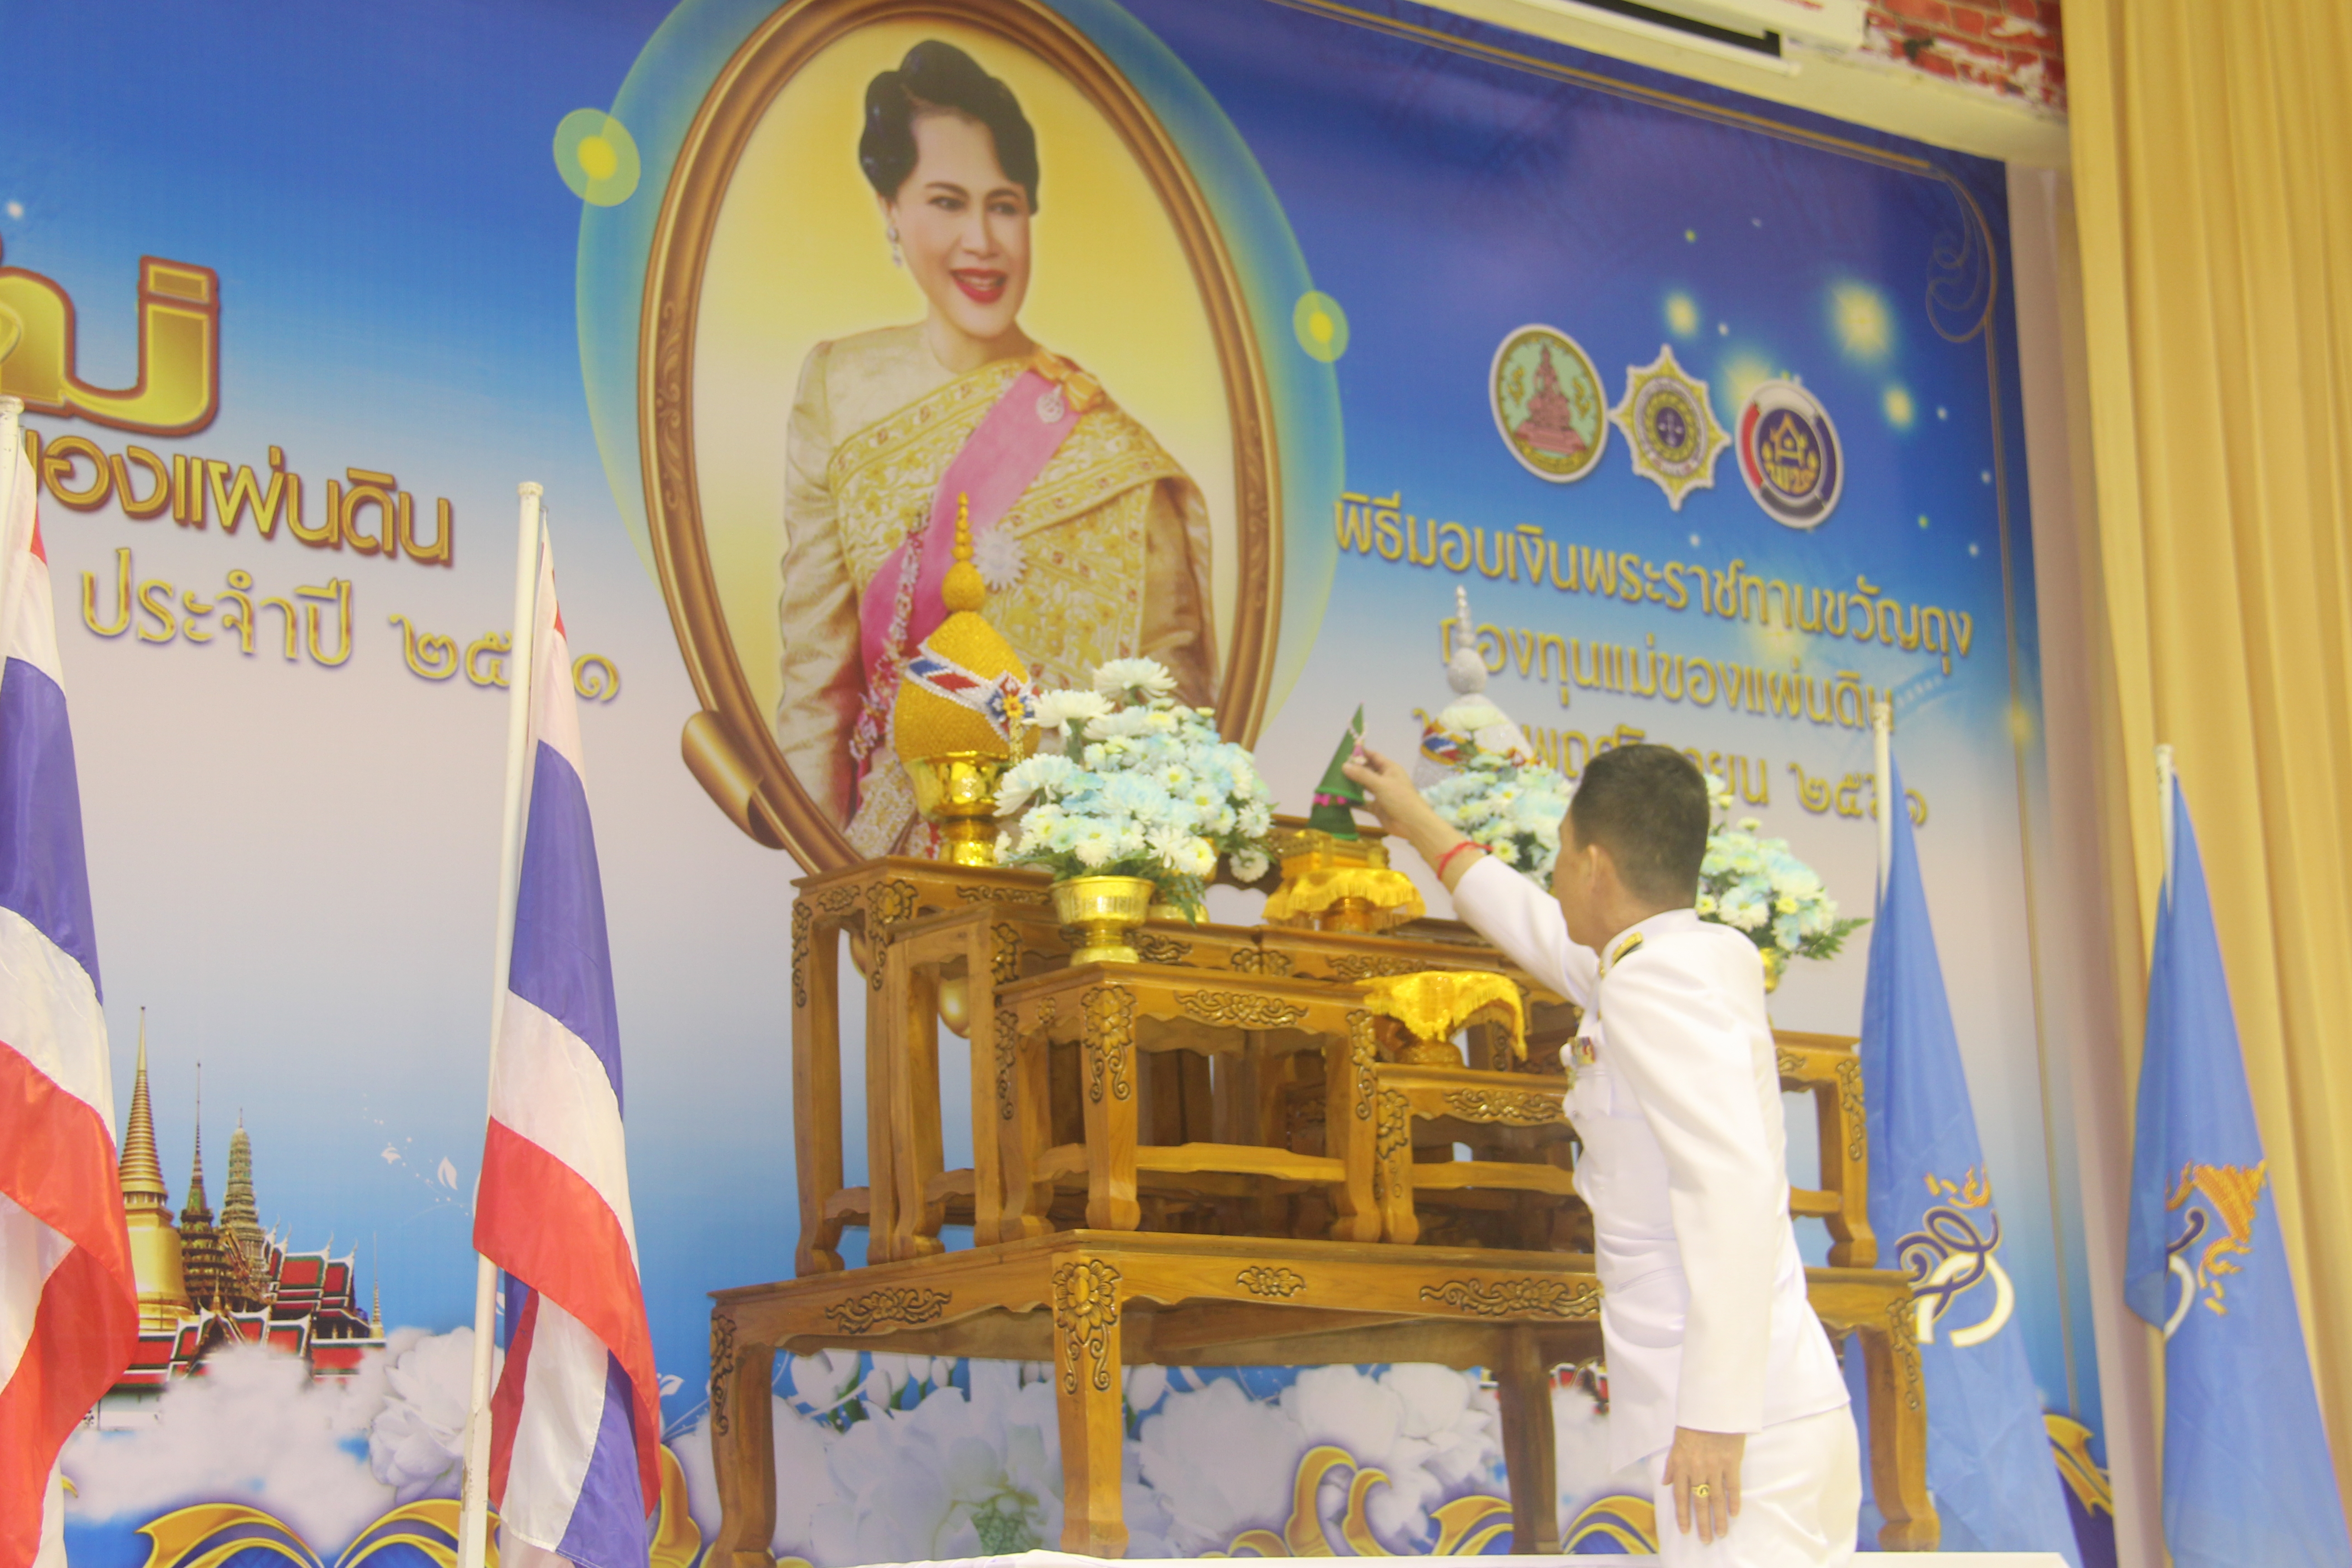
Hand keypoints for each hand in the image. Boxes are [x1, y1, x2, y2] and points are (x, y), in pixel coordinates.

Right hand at [1339, 746, 1423, 834]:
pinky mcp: (1377, 807)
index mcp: (1390, 769)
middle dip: (1354, 769)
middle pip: (1367, 771)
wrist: (1411, 823)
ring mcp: (1381, 794)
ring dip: (1352, 785)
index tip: (1346, 751)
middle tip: (1336, 767)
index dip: (1362, 753)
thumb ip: (1362, 775)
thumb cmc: (1399, 798)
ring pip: (1364, 786)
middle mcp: (1385, 779)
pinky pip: (1363, 802)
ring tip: (1336, 782)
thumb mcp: (1380, 784)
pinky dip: (1354, 801)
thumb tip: (1344, 765)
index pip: (1374, 756)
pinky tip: (1342, 800)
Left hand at [1662, 1426, 1743, 1544]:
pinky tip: (1734, 1513)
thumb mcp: (1676, 1442)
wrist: (1712, 1406)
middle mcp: (1697, 1468)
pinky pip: (1733, 1486)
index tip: (1686, 1530)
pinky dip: (1734, 1501)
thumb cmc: (1692, 1422)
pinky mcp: (1731, 1462)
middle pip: (1699, 1502)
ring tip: (1720, 1533)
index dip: (1683, 1515)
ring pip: (1716, 1498)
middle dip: (1702, 1523)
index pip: (1681, 1496)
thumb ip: (1672, 1464)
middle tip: (1705, 1540)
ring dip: (1719, 1518)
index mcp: (1681, 1464)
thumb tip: (1667, 1482)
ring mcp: (1715, 1466)